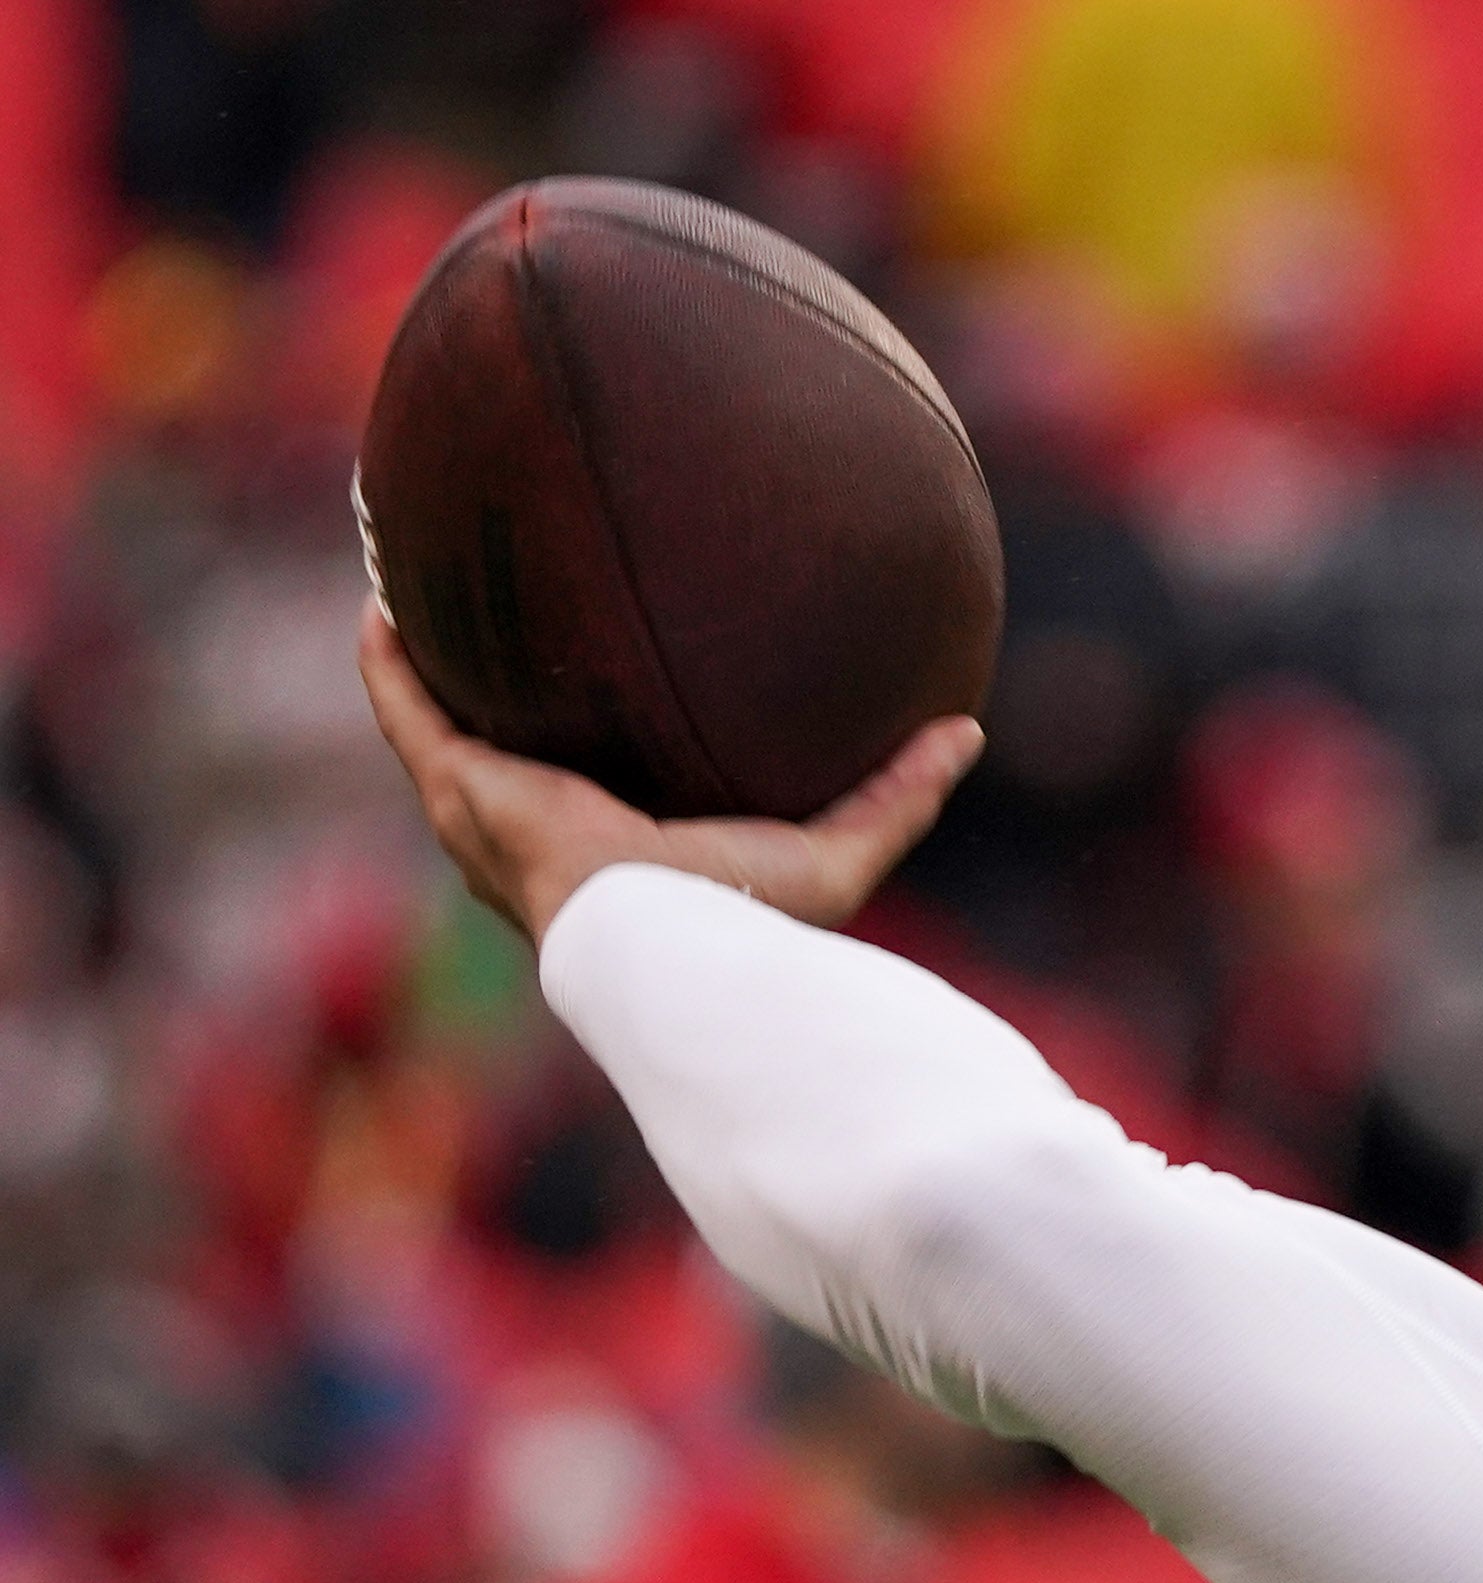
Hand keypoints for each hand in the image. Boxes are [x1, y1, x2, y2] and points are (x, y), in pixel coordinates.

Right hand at [359, 609, 982, 941]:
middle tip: (505, 652)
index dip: (600, 765)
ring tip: (419, 616)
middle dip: (501, 723)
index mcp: (627, 863)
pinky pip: (410, 716)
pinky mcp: (465, 790)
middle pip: (512, 775)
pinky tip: (383, 609)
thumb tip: (967, 733)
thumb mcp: (838, 851)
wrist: (665, 941)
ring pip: (446, 744)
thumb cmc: (749, 917)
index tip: (612, 708)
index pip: (608, 808)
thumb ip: (897, 794)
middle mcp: (549, 845)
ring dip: (429, 684)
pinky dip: (392, 667)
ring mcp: (493, 820)